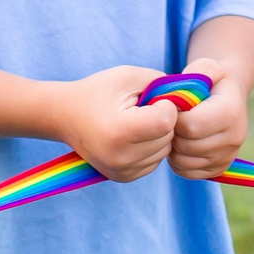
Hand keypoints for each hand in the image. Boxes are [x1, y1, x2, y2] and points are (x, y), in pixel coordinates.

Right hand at [50, 64, 180, 180]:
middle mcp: (122, 157)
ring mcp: (122, 171)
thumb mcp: (128, 76)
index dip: (166, 105)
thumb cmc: (98, 91)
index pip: (166, 121)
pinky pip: (155, 161)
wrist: (64, 116)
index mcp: (121, 131)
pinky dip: (150, 147)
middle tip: (141, 108)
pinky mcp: (124, 177)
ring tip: (135, 121)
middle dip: (163, 120)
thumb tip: (189, 99)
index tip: (151, 98)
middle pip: (168, 137)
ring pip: (165, 151)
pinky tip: (132, 136)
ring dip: (159, 135)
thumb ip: (162, 84)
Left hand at [168, 56, 248, 179]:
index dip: (172, 116)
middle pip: (185, 145)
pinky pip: (185, 171)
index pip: (190, 125)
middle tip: (170, 118)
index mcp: (231, 113)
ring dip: (172, 146)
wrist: (229, 98)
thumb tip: (181, 94)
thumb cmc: (211, 81)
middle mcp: (234, 139)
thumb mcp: (206, 67)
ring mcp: (227, 157)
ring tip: (176, 129)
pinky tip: (180, 142)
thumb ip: (195, 72)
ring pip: (182, 161)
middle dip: (171, 131)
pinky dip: (176, 160)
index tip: (171, 106)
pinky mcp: (218, 170)